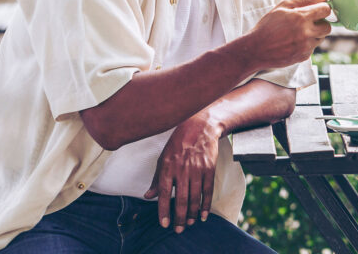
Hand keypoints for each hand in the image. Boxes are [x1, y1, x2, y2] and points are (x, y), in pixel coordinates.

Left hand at [144, 112, 220, 231]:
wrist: (200, 127)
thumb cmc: (178, 143)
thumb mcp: (163, 158)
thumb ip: (157, 179)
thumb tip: (148, 196)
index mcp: (168, 167)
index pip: (164, 193)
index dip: (164, 210)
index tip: (164, 223)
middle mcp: (182, 169)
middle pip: (181, 199)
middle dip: (180, 217)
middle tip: (179, 229)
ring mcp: (197, 169)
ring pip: (195, 197)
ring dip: (193, 213)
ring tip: (190, 223)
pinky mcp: (209, 168)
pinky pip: (207, 190)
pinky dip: (206, 204)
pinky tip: (203, 214)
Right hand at [227, 0, 331, 69]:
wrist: (256, 49)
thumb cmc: (268, 25)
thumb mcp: (283, 6)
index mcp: (301, 17)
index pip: (326, 10)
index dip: (322, 8)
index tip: (317, 10)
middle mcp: (306, 33)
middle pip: (328, 26)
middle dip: (321, 23)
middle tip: (308, 22)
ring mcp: (305, 46)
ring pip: (321, 38)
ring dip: (314, 34)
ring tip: (298, 32)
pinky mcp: (304, 56)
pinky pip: (312, 48)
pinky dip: (306, 44)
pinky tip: (293, 42)